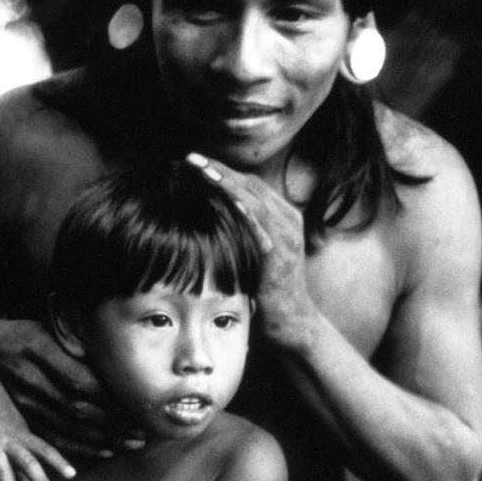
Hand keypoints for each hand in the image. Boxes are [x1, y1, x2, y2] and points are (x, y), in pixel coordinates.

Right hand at [0, 319, 143, 457]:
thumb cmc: (16, 333)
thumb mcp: (42, 325)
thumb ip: (74, 339)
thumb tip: (114, 358)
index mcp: (36, 345)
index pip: (80, 378)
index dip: (110, 397)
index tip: (137, 405)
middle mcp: (27, 374)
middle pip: (76, 407)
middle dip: (113, 424)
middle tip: (142, 433)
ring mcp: (20, 398)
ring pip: (66, 426)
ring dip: (102, 439)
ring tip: (130, 444)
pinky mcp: (18, 416)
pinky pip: (52, 437)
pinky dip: (80, 447)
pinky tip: (103, 451)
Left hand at [186, 154, 316, 347]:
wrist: (291, 321)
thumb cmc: (268, 289)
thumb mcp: (256, 253)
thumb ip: (243, 231)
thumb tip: (213, 217)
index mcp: (282, 216)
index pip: (250, 183)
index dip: (223, 171)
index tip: (196, 163)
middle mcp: (287, 220)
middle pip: (250, 184)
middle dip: (219, 169)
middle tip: (190, 159)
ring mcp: (285, 236)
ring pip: (253, 198)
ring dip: (224, 181)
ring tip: (199, 170)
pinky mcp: (279, 254)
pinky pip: (259, 224)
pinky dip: (240, 207)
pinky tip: (220, 196)